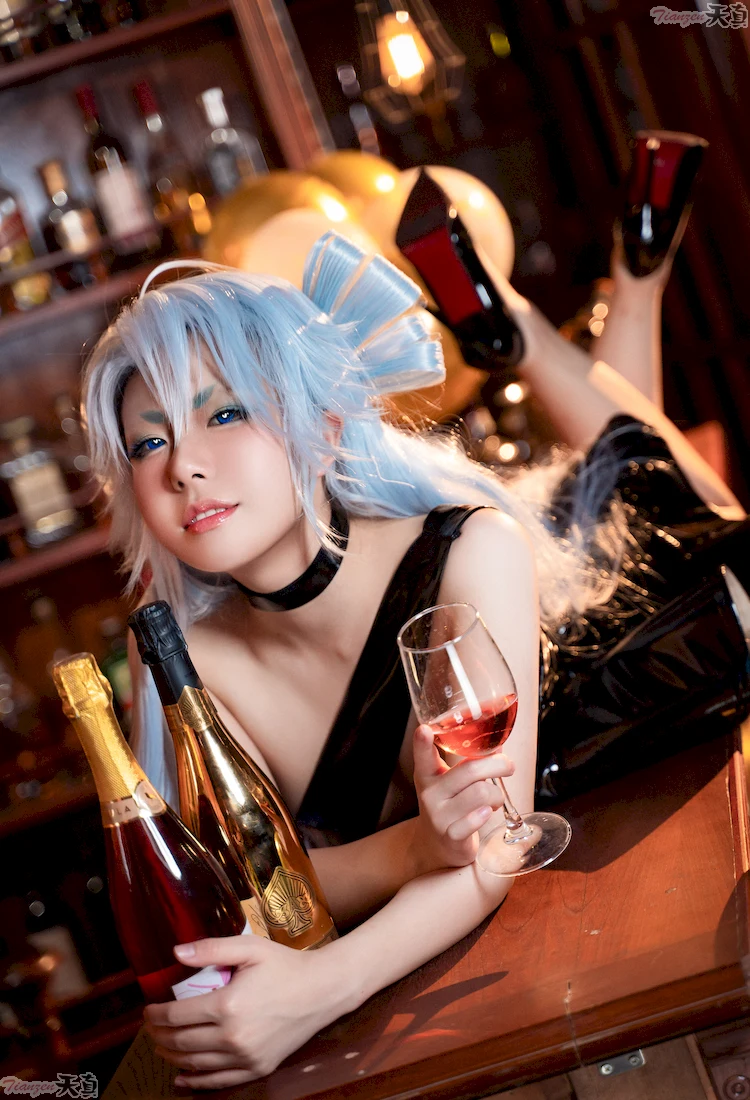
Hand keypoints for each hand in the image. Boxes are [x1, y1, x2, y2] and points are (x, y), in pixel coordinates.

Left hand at [144, 934, 347, 1089]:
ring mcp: (245, 1057)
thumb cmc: (285, 966)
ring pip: (195, 1064)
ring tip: (162, 1046)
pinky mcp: (257, 1069)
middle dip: (159, 1036)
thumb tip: (176, 952)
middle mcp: (233, 1037)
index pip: (177, 1016)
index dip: (156, 1015)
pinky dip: (195, 1081)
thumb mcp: (250, 948)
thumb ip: (212, 949)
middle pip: (181, 1042)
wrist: (322, 991)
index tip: (148, 1010)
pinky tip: (182, 1078)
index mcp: (227, 1005)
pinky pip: (218, 1081)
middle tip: (151, 1028)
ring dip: (171, 1057)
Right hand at [411, 724, 512, 872]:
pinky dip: (487, 814)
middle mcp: (429, 793)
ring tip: (494, 799)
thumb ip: (469, 762)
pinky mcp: (450, 835)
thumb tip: (497, 744)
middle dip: (498, 766)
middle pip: (470, 770)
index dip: (422, 742)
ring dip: (497, 795)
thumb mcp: (451, 782)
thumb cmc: (450, 806)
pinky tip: (485, 814)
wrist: (436, 846)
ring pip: (481, 793)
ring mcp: (438, 815)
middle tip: (508, 767)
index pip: (423, 756)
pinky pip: (477, 819)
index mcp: (428, 775)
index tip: (424, 730)